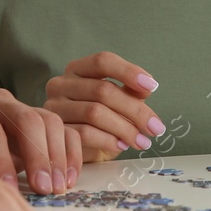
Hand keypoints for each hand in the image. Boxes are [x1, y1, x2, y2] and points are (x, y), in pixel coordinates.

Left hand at [0, 87, 81, 194]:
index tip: (6, 191)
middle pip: (26, 118)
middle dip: (37, 155)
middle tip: (42, 190)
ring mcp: (23, 109)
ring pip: (50, 121)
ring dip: (57, 157)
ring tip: (56, 190)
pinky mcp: (42, 124)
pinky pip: (66, 130)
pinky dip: (72, 155)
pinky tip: (67, 182)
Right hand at [44, 52, 165, 162]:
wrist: (78, 149)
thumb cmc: (100, 121)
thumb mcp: (117, 102)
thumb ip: (129, 91)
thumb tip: (147, 87)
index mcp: (78, 69)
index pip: (102, 61)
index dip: (128, 71)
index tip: (152, 87)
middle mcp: (61, 84)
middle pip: (102, 90)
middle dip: (135, 110)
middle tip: (155, 128)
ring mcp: (55, 107)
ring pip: (94, 112)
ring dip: (125, 128)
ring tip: (141, 141)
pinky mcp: (55, 131)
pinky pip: (85, 133)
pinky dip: (108, 140)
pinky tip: (122, 145)